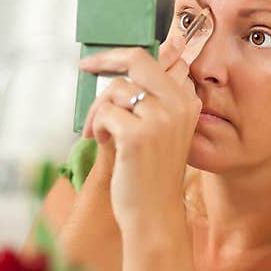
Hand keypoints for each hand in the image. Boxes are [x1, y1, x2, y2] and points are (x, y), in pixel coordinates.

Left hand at [77, 34, 201, 231]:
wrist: (154, 215)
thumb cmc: (151, 174)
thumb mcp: (160, 132)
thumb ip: (150, 101)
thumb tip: (122, 73)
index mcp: (186, 101)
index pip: (152, 61)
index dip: (121, 55)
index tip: (99, 59)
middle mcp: (179, 105)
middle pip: (136, 61)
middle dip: (105, 60)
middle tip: (84, 67)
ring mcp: (160, 119)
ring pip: (115, 90)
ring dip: (98, 110)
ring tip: (98, 132)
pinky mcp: (138, 135)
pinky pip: (105, 113)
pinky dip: (97, 127)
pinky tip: (102, 142)